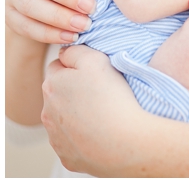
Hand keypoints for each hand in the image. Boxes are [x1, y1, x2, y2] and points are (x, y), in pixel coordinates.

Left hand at [41, 45, 143, 174]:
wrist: (122, 142)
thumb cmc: (110, 98)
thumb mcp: (95, 60)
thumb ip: (76, 51)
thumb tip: (65, 52)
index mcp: (52, 85)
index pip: (57, 66)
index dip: (76, 65)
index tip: (95, 71)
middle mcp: (48, 112)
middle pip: (60, 93)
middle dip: (75, 90)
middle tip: (102, 90)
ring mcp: (56, 136)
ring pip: (65, 118)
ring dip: (79, 113)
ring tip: (104, 111)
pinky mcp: (67, 155)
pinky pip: (74, 140)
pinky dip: (85, 135)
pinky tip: (102, 131)